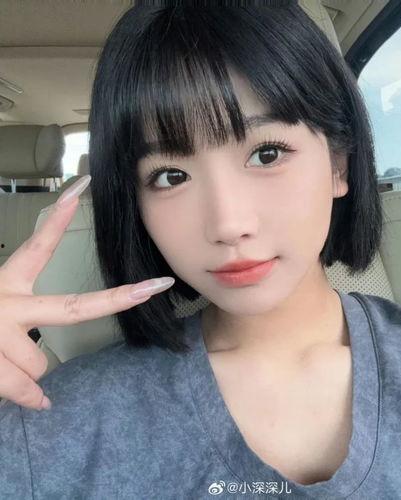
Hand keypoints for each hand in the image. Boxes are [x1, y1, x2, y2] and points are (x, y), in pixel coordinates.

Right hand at [0, 175, 173, 410]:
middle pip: (74, 306)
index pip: (35, 247)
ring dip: (22, 377)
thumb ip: (17, 346)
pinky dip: (24, 399)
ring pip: (40, 367)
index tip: (80, 191)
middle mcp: (2, 304)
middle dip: (119, 298)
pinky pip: (23, 391)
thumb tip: (45, 397)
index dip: (58, 220)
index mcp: (1, 285)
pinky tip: (17, 392)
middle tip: (156, 286)